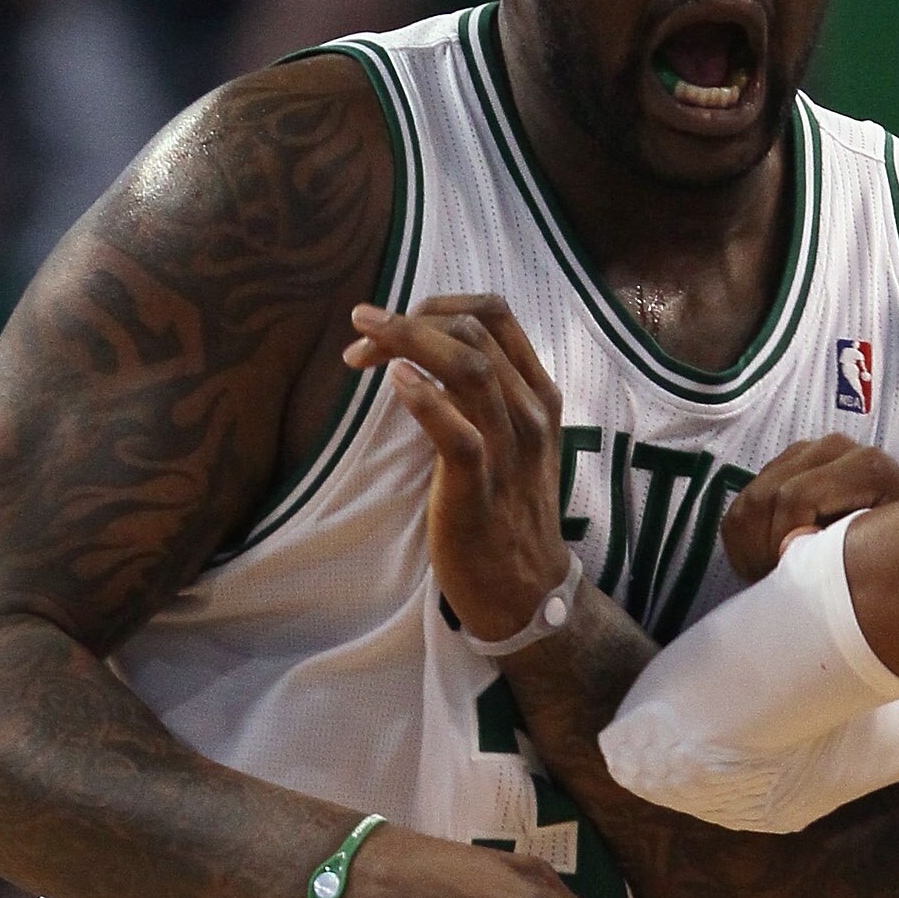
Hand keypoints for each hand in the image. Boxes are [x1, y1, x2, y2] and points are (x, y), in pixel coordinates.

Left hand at [346, 296, 566, 644]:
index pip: (494, 314)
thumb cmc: (505, 514)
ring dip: (408, 342)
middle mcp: (530, 413)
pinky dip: (424, 401)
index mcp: (537, 394)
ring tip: (362, 342)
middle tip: (361, 336)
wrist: (526, 592)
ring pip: (469, 368)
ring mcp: (510, 450)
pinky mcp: (483, 489)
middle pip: (475, 330)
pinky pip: (459, 434)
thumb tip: (427, 357)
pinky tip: (394, 383)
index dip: (436, 305)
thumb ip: (482, 396)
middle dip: (410, 321)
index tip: (392, 324)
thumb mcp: (508, 442)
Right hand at [720, 437, 898, 583]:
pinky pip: (743, 499)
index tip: (787, 576)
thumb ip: (842, 551)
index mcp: (865, 466)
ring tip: (768, 573)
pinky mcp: (785, 463)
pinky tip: (761, 560)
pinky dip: (742, 536)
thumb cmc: (896, 551)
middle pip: (765, 496)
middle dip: (759, 547)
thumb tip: (790, 547)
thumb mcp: (881, 556)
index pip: (795, 497)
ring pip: (749, 497)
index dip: (780, 542)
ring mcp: (807, 452)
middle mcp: (835, 448)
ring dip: (747, 545)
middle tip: (772, 582)